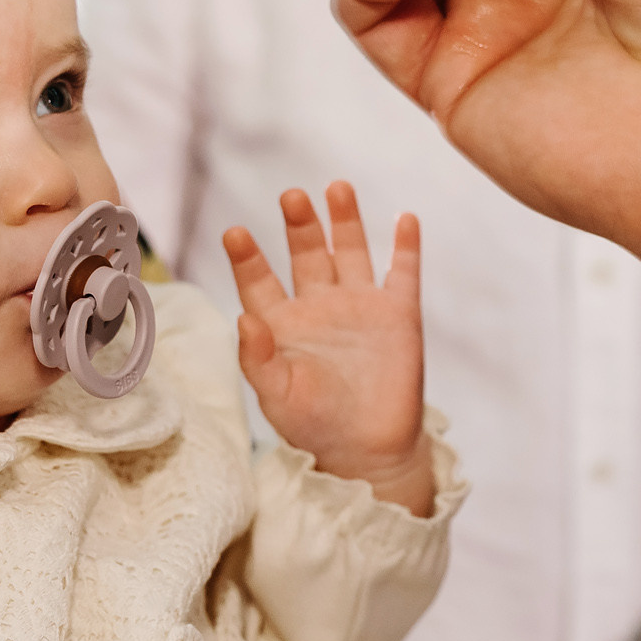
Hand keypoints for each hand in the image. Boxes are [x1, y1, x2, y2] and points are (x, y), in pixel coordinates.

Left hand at [224, 183, 435, 516]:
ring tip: (336, 188)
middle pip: (306, 253)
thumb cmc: (314, 426)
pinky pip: (402, 272)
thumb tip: (243, 318)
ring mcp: (360, 307)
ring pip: (351, 251)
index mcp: (282, 324)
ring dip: (345, 220)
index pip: (259, 281)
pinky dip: (405, 246)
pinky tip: (404, 219)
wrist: (369, 452)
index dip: (247, 258)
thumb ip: (257, 358)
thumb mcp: (276, 395)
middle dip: (300, 225)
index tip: (235, 234)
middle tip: (292, 197)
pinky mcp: (398, 315)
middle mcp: (319, 306)